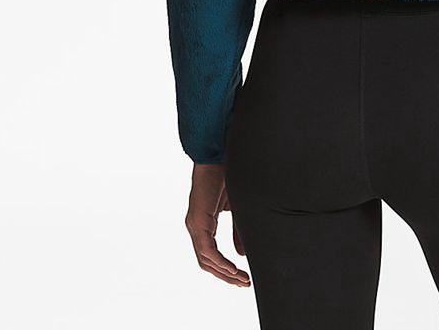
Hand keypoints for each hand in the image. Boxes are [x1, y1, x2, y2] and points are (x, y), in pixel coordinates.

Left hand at [184, 162, 250, 286]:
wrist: (218, 155)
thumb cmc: (226, 175)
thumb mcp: (237, 209)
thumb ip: (238, 231)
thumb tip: (241, 255)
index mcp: (203, 223)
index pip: (211, 255)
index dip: (226, 269)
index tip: (243, 277)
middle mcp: (195, 226)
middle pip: (207, 263)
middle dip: (226, 276)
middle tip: (244, 283)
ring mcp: (194, 225)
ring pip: (206, 260)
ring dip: (224, 272)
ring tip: (242, 279)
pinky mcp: (198, 221)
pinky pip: (207, 250)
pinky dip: (221, 262)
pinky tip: (234, 269)